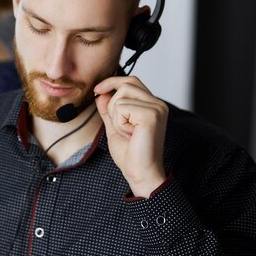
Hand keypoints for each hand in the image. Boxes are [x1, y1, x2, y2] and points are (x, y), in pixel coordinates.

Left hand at [94, 76, 167, 197]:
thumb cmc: (130, 153)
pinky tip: (130, 135)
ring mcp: (157, 108)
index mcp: (152, 105)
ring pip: (121, 95)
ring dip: (116, 115)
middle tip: (116, 123)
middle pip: (126, 84)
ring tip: (126, 132)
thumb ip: (109, 109)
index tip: (97, 90)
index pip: (131, 81)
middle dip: (112, 103)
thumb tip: (102, 93)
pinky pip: (122, 107)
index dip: (112, 82)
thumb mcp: (114, 126)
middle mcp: (158, 104)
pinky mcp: (151, 115)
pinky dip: (119, 122)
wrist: (140, 173)